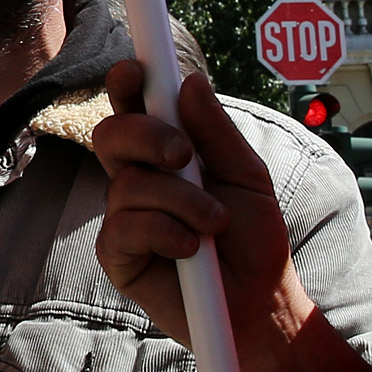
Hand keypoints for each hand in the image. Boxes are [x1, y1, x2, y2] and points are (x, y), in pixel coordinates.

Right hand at [88, 65, 309, 371]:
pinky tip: (189, 250)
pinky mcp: (118, 255)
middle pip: (111, 133)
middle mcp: (138, 179)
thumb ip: (216, 132)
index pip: (134, 108)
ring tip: (212, 225)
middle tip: (184, 155)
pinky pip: (124, 227)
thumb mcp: (247, 176)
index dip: (127, 83)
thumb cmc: (253, 241)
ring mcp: (124, 216)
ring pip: (127, 183)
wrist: (259, 302)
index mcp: (166, 154)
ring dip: (179, 201)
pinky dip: (164, 233)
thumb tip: (188, 81)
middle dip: (147, 135)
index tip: (137, 68)